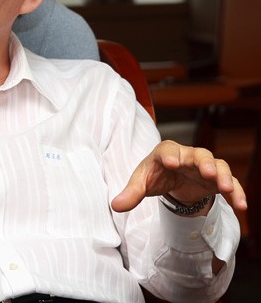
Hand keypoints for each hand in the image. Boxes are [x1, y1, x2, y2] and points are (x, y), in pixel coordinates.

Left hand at [111, 140, 247, 214]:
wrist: (172, 179)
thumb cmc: (155, 175)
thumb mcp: (142, 182)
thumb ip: (131, 193)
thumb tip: (115, 206)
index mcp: (166, 152)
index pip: (168, 150)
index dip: (170, 155)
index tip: (171, 163)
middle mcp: (188, 155)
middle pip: (198, 154)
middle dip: (203, 162)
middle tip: (207, 172)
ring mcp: (205, 166)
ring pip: (218, 165)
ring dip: (222, 175)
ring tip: (226, 187)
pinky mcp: (217, 179)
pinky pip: (230, 183)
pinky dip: (237, 192)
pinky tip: (241, 205)